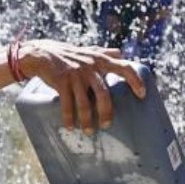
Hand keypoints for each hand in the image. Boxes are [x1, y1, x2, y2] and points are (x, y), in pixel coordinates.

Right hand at [20, 41, 145, 131]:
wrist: (42, 53)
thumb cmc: (69, 55)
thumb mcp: (88, 51)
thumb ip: (104, 52)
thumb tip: (121, 53)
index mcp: (100, 60)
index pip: (124, 67)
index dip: (135, 80)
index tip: (142, 95)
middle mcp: (90, 66)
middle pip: (103, 93)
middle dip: (106, 112)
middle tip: (107, 125)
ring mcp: (76, 75)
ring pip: (84, 102)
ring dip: (86, 120)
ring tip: (88, 132)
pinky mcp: (62, 81)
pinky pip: (67, 103)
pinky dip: (68, 117)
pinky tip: (69, 127)